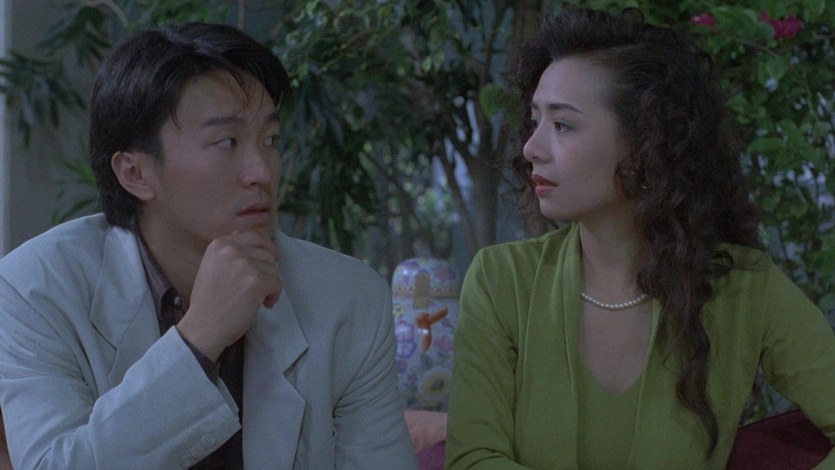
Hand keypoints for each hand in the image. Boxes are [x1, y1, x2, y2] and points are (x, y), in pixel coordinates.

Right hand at [176, 231, 281, 361]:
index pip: (253, 237)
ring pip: (273, 269)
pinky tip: (264, 304)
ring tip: (257, 299)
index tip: (273, 258)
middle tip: (261, 287)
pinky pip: (277, 283)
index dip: (267, 247)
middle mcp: (231, 250)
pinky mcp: (256, 281)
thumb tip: (238, 233)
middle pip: (266, 254)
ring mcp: (244, 264)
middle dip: (267, 271)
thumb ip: (227, 251)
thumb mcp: (211, 267)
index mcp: (219, 244)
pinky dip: (274, 295)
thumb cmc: (208, 301)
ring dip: (270, 285)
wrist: (203, 326)